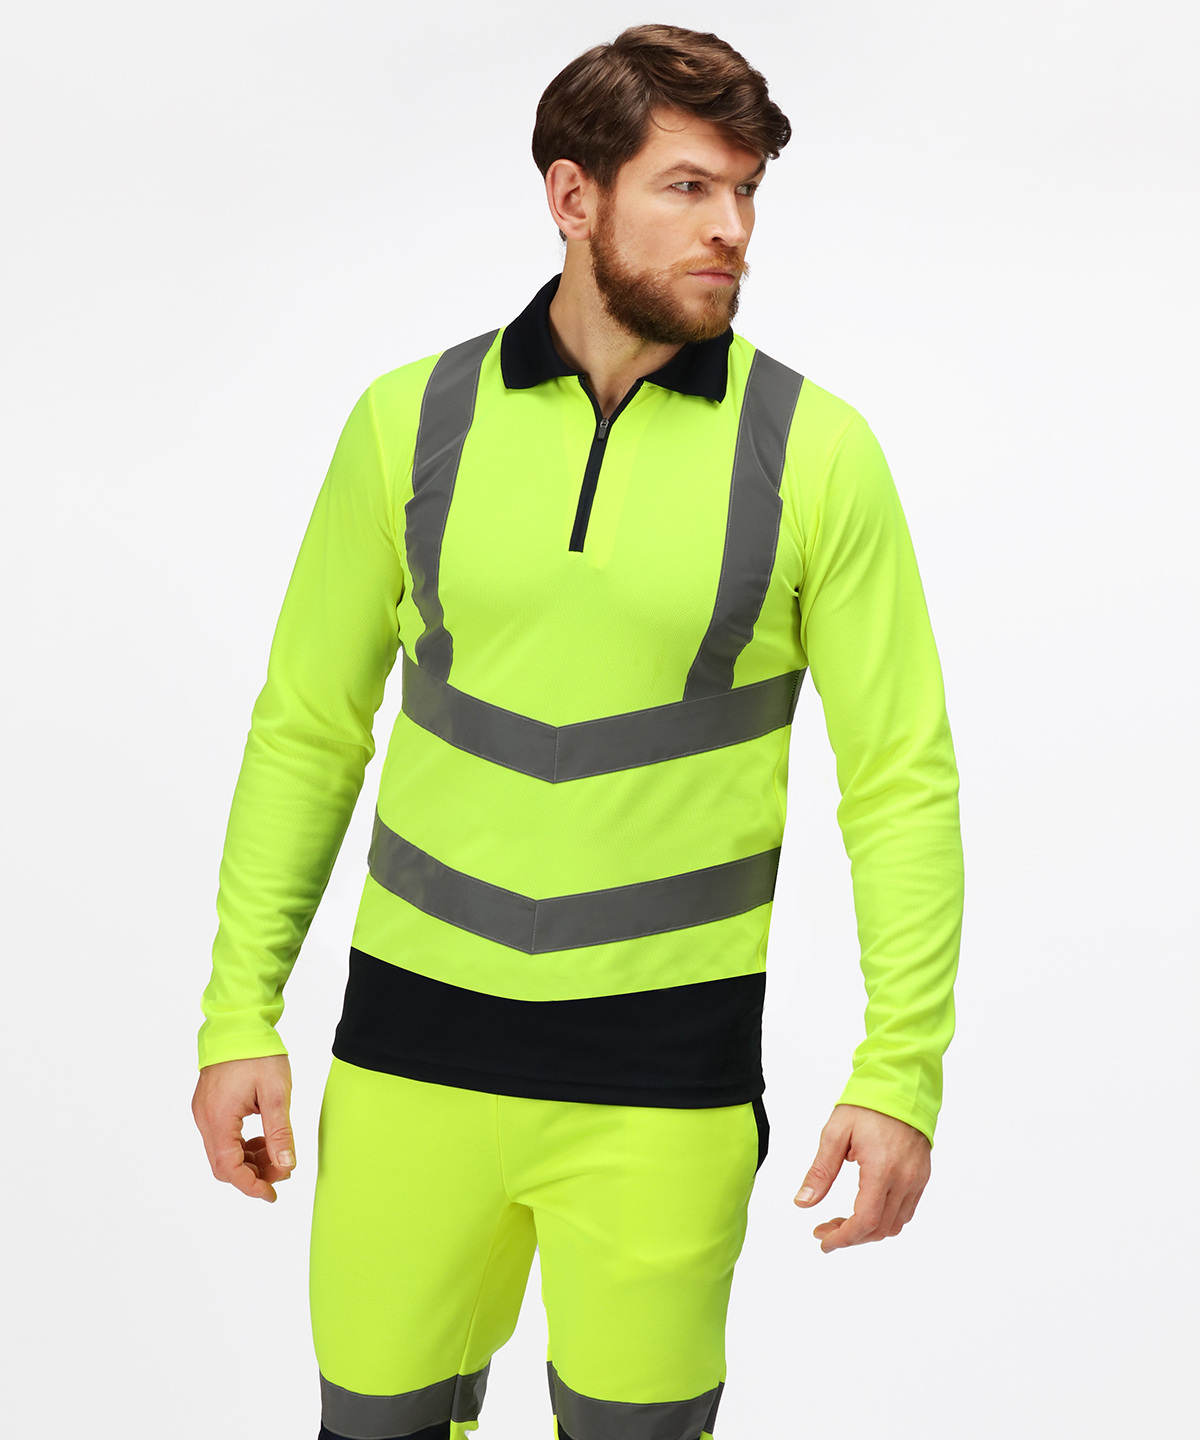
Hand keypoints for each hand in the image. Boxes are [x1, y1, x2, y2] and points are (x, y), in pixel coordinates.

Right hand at [192, 1054, 295, 1201]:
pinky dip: (241, 1144)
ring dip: (248, 1159)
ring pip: (222, 1151)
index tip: (272, 1194)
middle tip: (281, 1169)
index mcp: (219, 1117)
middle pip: (223, 1164)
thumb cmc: (257, 1053)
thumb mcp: (275, 1093)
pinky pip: (221, 1136)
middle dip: (252, 1173)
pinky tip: (262, 1137)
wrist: (239, 1023)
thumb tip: (286, 1165)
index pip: (229, 1168)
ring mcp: (204, 1111)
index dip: (251, 1186)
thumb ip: (280, 1132)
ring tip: (276, 1152)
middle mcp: (205, 1118)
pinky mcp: (208, 1105)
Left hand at [793, 1103, 929, 1251]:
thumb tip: (803, 1202)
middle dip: (850, 1237)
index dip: (842, 1237)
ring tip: (842, 1222)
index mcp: (881, 1170)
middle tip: (824, 1229)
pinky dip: (885, 1220)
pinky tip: (865, 1209)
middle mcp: (905, 1180)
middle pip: (879, 1229)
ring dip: (868, 1231)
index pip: (864, 1221)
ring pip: (894, 1225)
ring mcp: (917, 1179)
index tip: (822, 1240)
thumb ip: (820, 1171)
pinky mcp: (922, 1176)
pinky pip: (906, 1211)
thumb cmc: (867, 1104)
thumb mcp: (835, 1133)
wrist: (901, 1084)